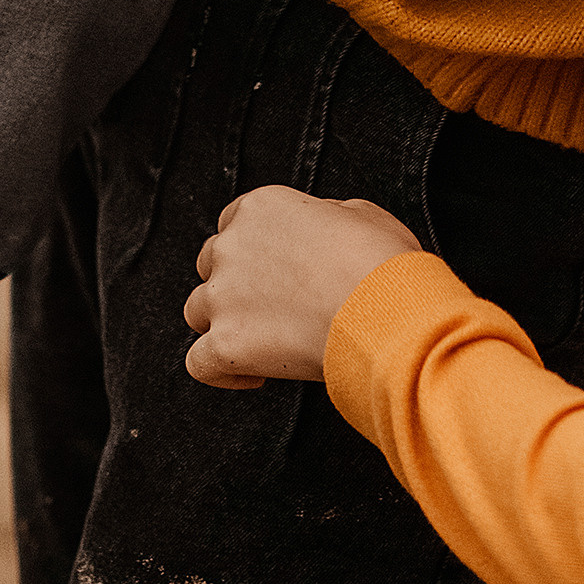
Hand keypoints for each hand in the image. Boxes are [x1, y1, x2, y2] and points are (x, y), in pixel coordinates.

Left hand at [183, 186, 422, 389]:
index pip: (233, 225)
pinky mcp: (225, 344)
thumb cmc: (382, 266)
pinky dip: (221, 372)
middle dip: (235, 286)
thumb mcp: (360, 214)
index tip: (276, 272)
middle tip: (273, 309)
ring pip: (198, 310)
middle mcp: (232, 246)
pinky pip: (199, 363)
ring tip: (264, 342)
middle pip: (211, 265)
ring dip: (225, 325)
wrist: (385, 311)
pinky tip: (252, 375)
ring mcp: (223, 296)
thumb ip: (325, 215)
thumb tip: (322, 228)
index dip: (254, 251)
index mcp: (261, 208)